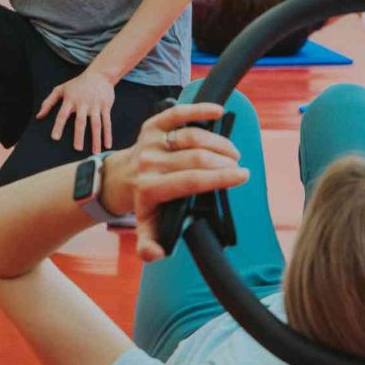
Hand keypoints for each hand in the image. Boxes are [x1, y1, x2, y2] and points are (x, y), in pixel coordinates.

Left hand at [37, 64, 119, 151]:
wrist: (99, 74)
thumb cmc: (77, 84)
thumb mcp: (60, 89)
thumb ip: (48, 102)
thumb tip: (38, 116)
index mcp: (70, 100)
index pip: (62, 114)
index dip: (58, 126)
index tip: (55, 138)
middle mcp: (83, 103)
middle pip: (81, 121)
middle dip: (79, 135)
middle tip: (77, 149)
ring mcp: (95, 105)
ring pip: (96, 124)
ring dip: (96, 139)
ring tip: (95, 152)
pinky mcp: (105, 106)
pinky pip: (107, 122)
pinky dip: (108, 134)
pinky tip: (107, 145)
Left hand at [110, 103, 249, 262]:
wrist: (120, 178)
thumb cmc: (145, 203)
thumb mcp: (146, 227)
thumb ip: (149, 246)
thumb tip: (154, 254)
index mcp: (150, 188)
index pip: (191, 181)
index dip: (220, 177)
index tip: (243, 176)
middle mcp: (148, 162)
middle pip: (196, 158)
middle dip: (224, 162)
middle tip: (239, 168)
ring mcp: (150, 141)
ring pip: (192, 135)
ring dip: (219, 143)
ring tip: (232, 154)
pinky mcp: (152, 124)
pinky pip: (178, 113)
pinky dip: (200, 110)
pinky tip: (219, 112)